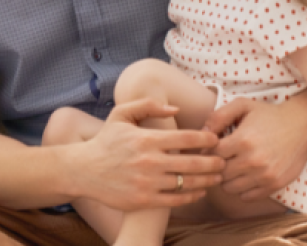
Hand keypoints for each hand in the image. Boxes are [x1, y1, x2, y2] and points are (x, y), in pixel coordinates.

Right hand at [68, 99, 223, 211]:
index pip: (186, 138)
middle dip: (213, 162)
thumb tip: (176, 109)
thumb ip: (147, 105)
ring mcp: (147, 182)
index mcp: (146, 139)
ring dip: (207, 180)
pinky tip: (198, 191)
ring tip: (216, 177)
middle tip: (223, 161)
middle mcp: (149, 161)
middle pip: (193, 162)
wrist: (83, 170)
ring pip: (187, 183)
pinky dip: (191, 196)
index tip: (215, 139)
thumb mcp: (121, 115)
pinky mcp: (144, 200)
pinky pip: (176, 199)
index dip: (206, 139)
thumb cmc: (106, 141)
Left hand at [202, 95, 306, 200]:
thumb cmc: (268, 114)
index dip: (206, 151)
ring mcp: (265, 175)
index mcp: (242, 140)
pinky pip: (247, 197)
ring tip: (231, 167)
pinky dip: (241, 189)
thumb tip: (202, 134)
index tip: (210, 148)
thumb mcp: (242, 105)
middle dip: (215, 166)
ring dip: (226, 179)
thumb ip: (218, 117)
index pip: (211, 155)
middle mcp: (253, 161)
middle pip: (218, 173)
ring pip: (230, 188)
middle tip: (219, 159)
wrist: (303, 126)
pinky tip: (244, 176)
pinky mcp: (275, 185)